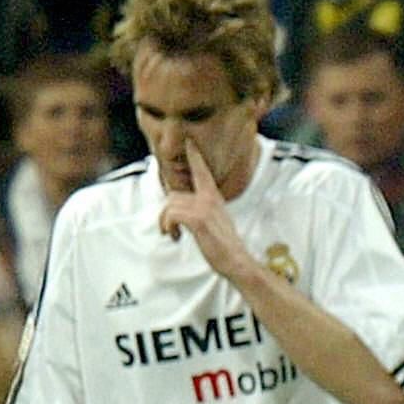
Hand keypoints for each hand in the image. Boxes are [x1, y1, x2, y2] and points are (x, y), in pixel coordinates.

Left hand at [157, 143, 256, 280]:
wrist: (237, 261)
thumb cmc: (225, 247)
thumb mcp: (216, 223)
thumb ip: (202, 211)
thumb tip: (181, 213)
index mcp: (214, 198)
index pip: (202, 172)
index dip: (195, 156)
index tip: (189, 141)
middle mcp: (209, 199)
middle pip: (174, 194)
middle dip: (167, 212)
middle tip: (171, 229)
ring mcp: (204, 208)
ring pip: (170, 205)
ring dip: (165, 222)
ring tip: (173, 235)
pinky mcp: (198, 220)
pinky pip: (171, 215)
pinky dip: (168, 226)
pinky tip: (175, 237)